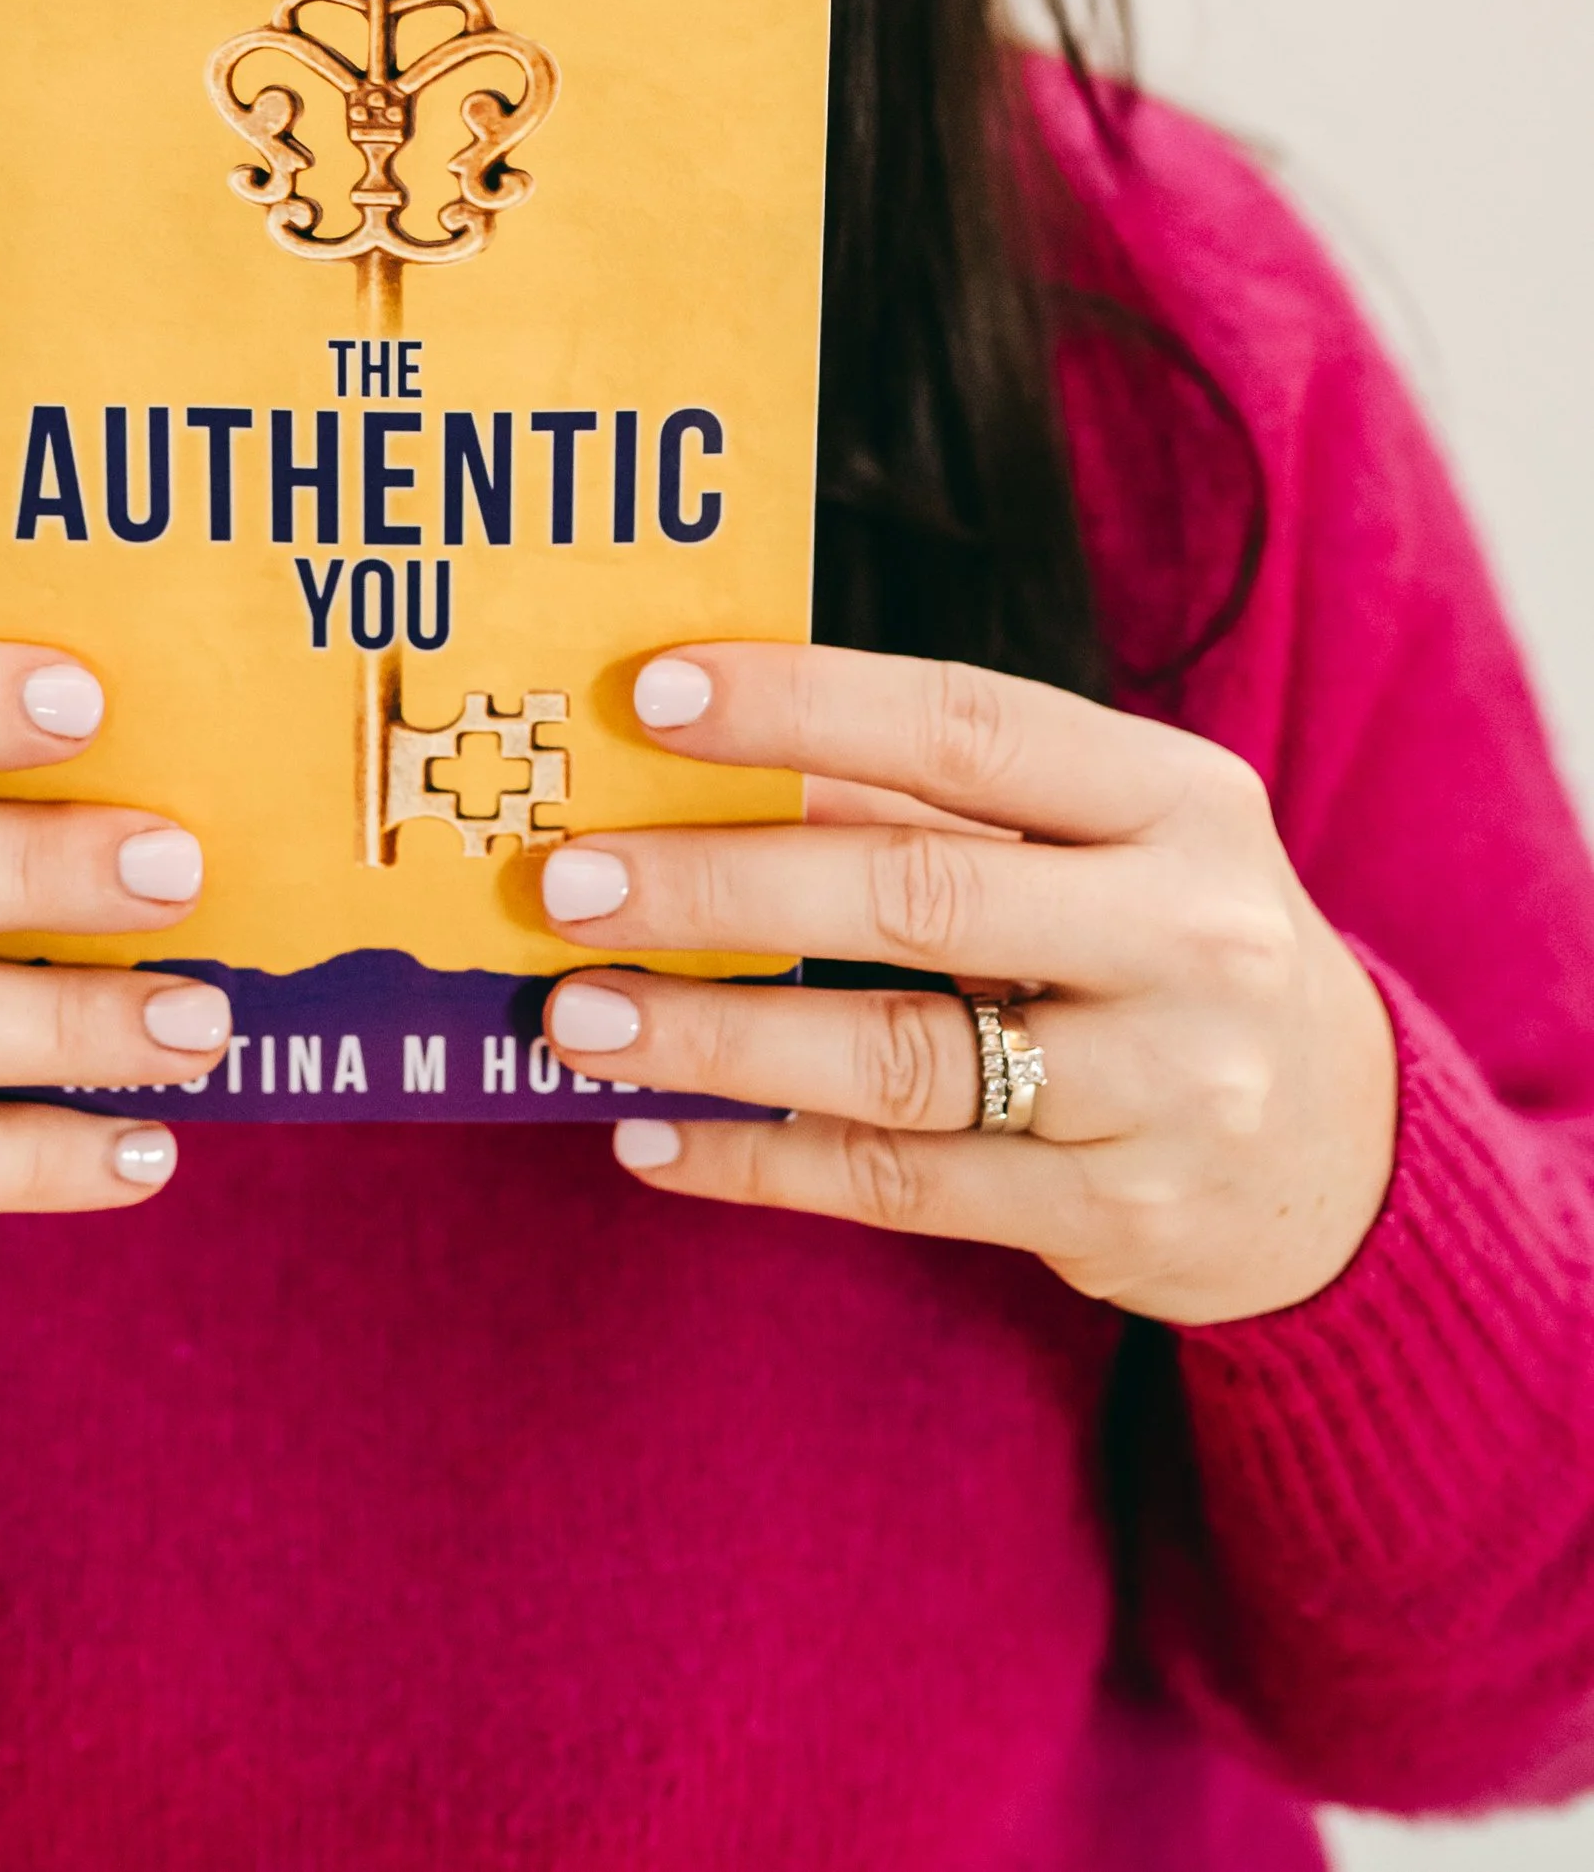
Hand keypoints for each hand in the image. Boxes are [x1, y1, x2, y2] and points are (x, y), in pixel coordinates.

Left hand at [539, 643, 1397, 1323]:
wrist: (1345, 1150)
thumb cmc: (1162, 942)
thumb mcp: (1095, 836)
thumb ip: (923, 793)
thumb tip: (699, 750)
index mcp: (1176, 797)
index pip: (966, 727)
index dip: (803, 706)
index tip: (651, 699)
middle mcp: (1187, 935)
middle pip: (917, 894)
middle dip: (720, 884)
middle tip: (567, 879)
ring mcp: (1163, 1087)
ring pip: (899, 1058)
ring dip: (717, 1039)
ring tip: (579, 1019)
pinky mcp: (1118, 1213)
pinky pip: (904, 1187)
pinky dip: (764, 1161)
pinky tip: (653, 1137)